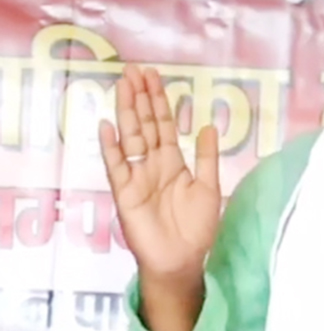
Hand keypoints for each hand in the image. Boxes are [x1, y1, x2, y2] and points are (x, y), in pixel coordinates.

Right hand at [98, 65, 221, 280]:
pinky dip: (112, 147)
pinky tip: (108, 126)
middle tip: (135, 70)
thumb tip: (209, 125)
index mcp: (173, 162)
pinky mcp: (125, 194)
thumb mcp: (208, 187)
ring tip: (124, 86)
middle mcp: (153, 165)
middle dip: (141, 98)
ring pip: (131, 138)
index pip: (164, 124)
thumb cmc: (196, 228)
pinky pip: (117, 167)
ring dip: (127, 112)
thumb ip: (207, 157)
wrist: (182, 260)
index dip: (159, 100)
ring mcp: (137, 177)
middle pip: (145, 125)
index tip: (153, 76)